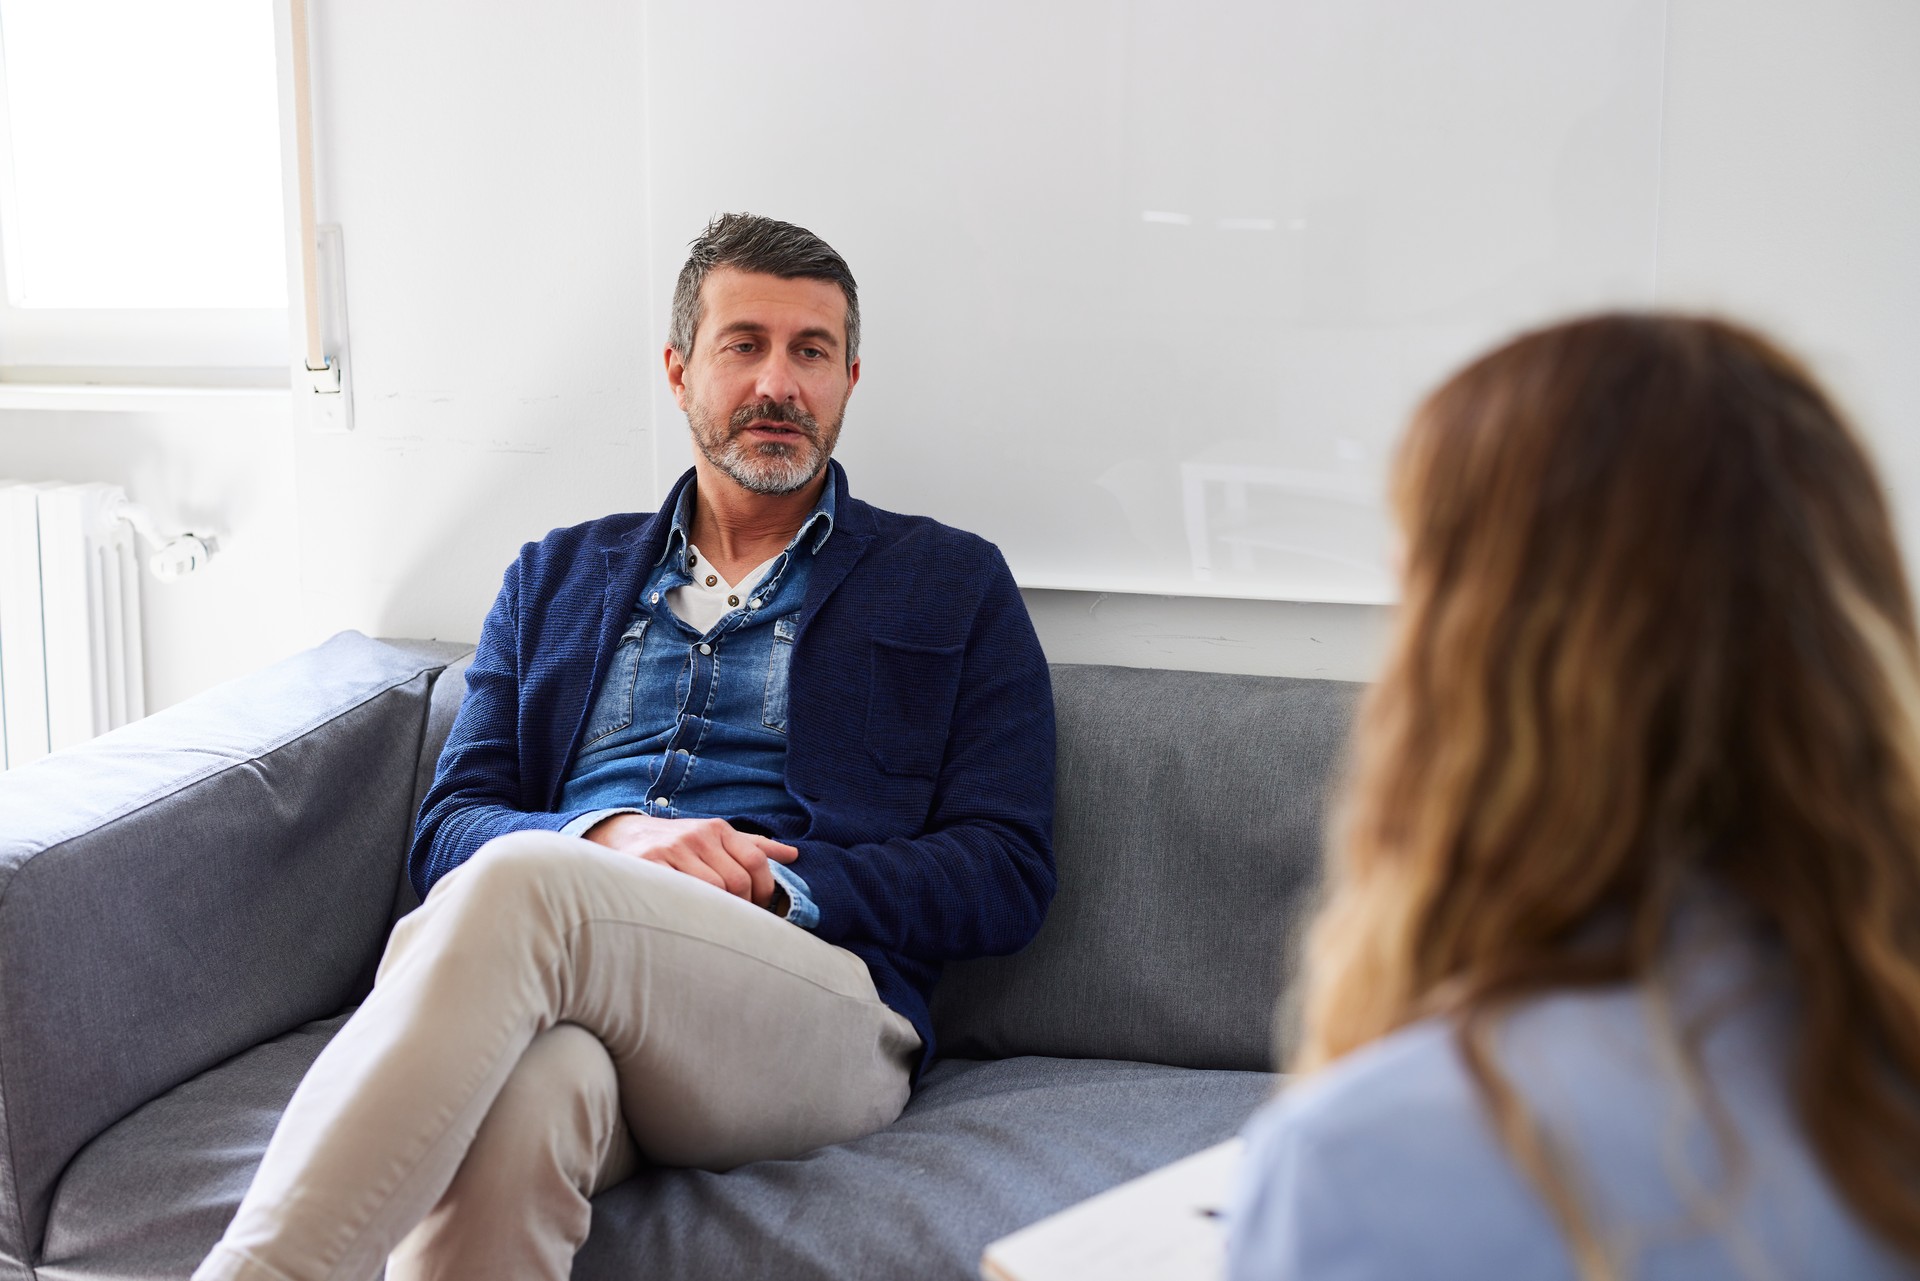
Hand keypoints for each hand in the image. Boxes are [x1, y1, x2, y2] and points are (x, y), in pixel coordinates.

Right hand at [583, 813, 797, 908]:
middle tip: (736, 921)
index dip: (765, 889)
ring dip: (718, 912)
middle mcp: (697, 836)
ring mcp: (672, 850)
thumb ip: (753, 846)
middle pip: (737, 880)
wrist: (622, 835)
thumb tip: (793, 855)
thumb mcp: (714, 837)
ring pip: (712, 891)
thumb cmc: (677, 842)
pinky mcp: (649, 866)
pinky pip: (681, 893)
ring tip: (715, 921)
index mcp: (717, 828)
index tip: (759, 907)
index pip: (756, 860)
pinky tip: (691, 916)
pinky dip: (692, 908)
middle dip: (742, 906)